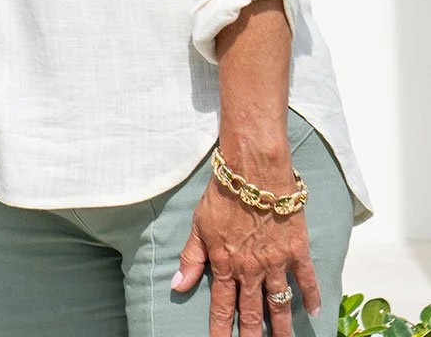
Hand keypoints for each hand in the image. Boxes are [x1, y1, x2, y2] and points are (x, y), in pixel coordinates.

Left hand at [172, 153, 319, 335]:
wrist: (253, 172)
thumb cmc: (222, 194)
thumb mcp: (198, 225)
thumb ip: (190, 258)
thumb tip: (178, 286)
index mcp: (224, 263)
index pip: (221, 305)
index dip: (219, 328)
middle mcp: (250, 269)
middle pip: (252, 312)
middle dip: (251, 336)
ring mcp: (276, 262)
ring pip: (280, 303)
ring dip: (282, 327)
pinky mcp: (297, 250)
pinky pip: (306, 279)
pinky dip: (312, 296)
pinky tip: (316, 312)